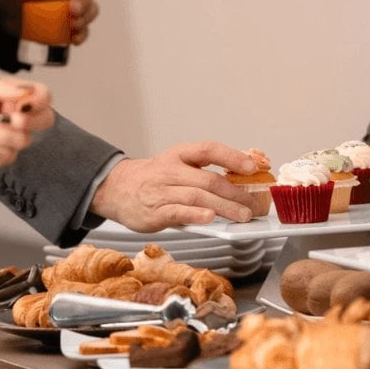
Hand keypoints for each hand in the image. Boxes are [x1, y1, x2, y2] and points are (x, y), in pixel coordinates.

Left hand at [0, 0, 98, 44]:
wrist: (7, 12)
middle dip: (84, 2)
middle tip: (73, 10)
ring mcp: (73, 7)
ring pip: (90, 11)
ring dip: (85, 19)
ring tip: (73, 24)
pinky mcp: (70, 25)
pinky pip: (82, 31)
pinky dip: (81, 35)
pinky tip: (74, 39)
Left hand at [0, 74, 54, 167]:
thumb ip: (0, 88)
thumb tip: (24, 93)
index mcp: (15, 94)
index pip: (44, 96)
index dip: (37, 102)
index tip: (18, 105)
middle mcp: (18, 114)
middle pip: (46, 119)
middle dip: (24, 122)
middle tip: (2, 118)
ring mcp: (12, 137)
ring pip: (23, 141)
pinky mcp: (2, 155)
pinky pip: (8, 157)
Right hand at [90, 142, 258, 231]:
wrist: (116, 189)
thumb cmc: (153, 179)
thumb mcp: (177, 164)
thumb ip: (204, 169)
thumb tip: (242, 177)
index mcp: (179, 155)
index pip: (209, 149)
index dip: (232, 157)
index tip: (252, 167)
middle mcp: (171, 170)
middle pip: (208, 179)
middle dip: (235, 192)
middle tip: (253, 203)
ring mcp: (162, 191)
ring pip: (197, 197)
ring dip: (224, 207)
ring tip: (242, 215)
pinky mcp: (155, 212)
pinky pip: (178, 212)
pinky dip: (196, 215)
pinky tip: (210, 219)